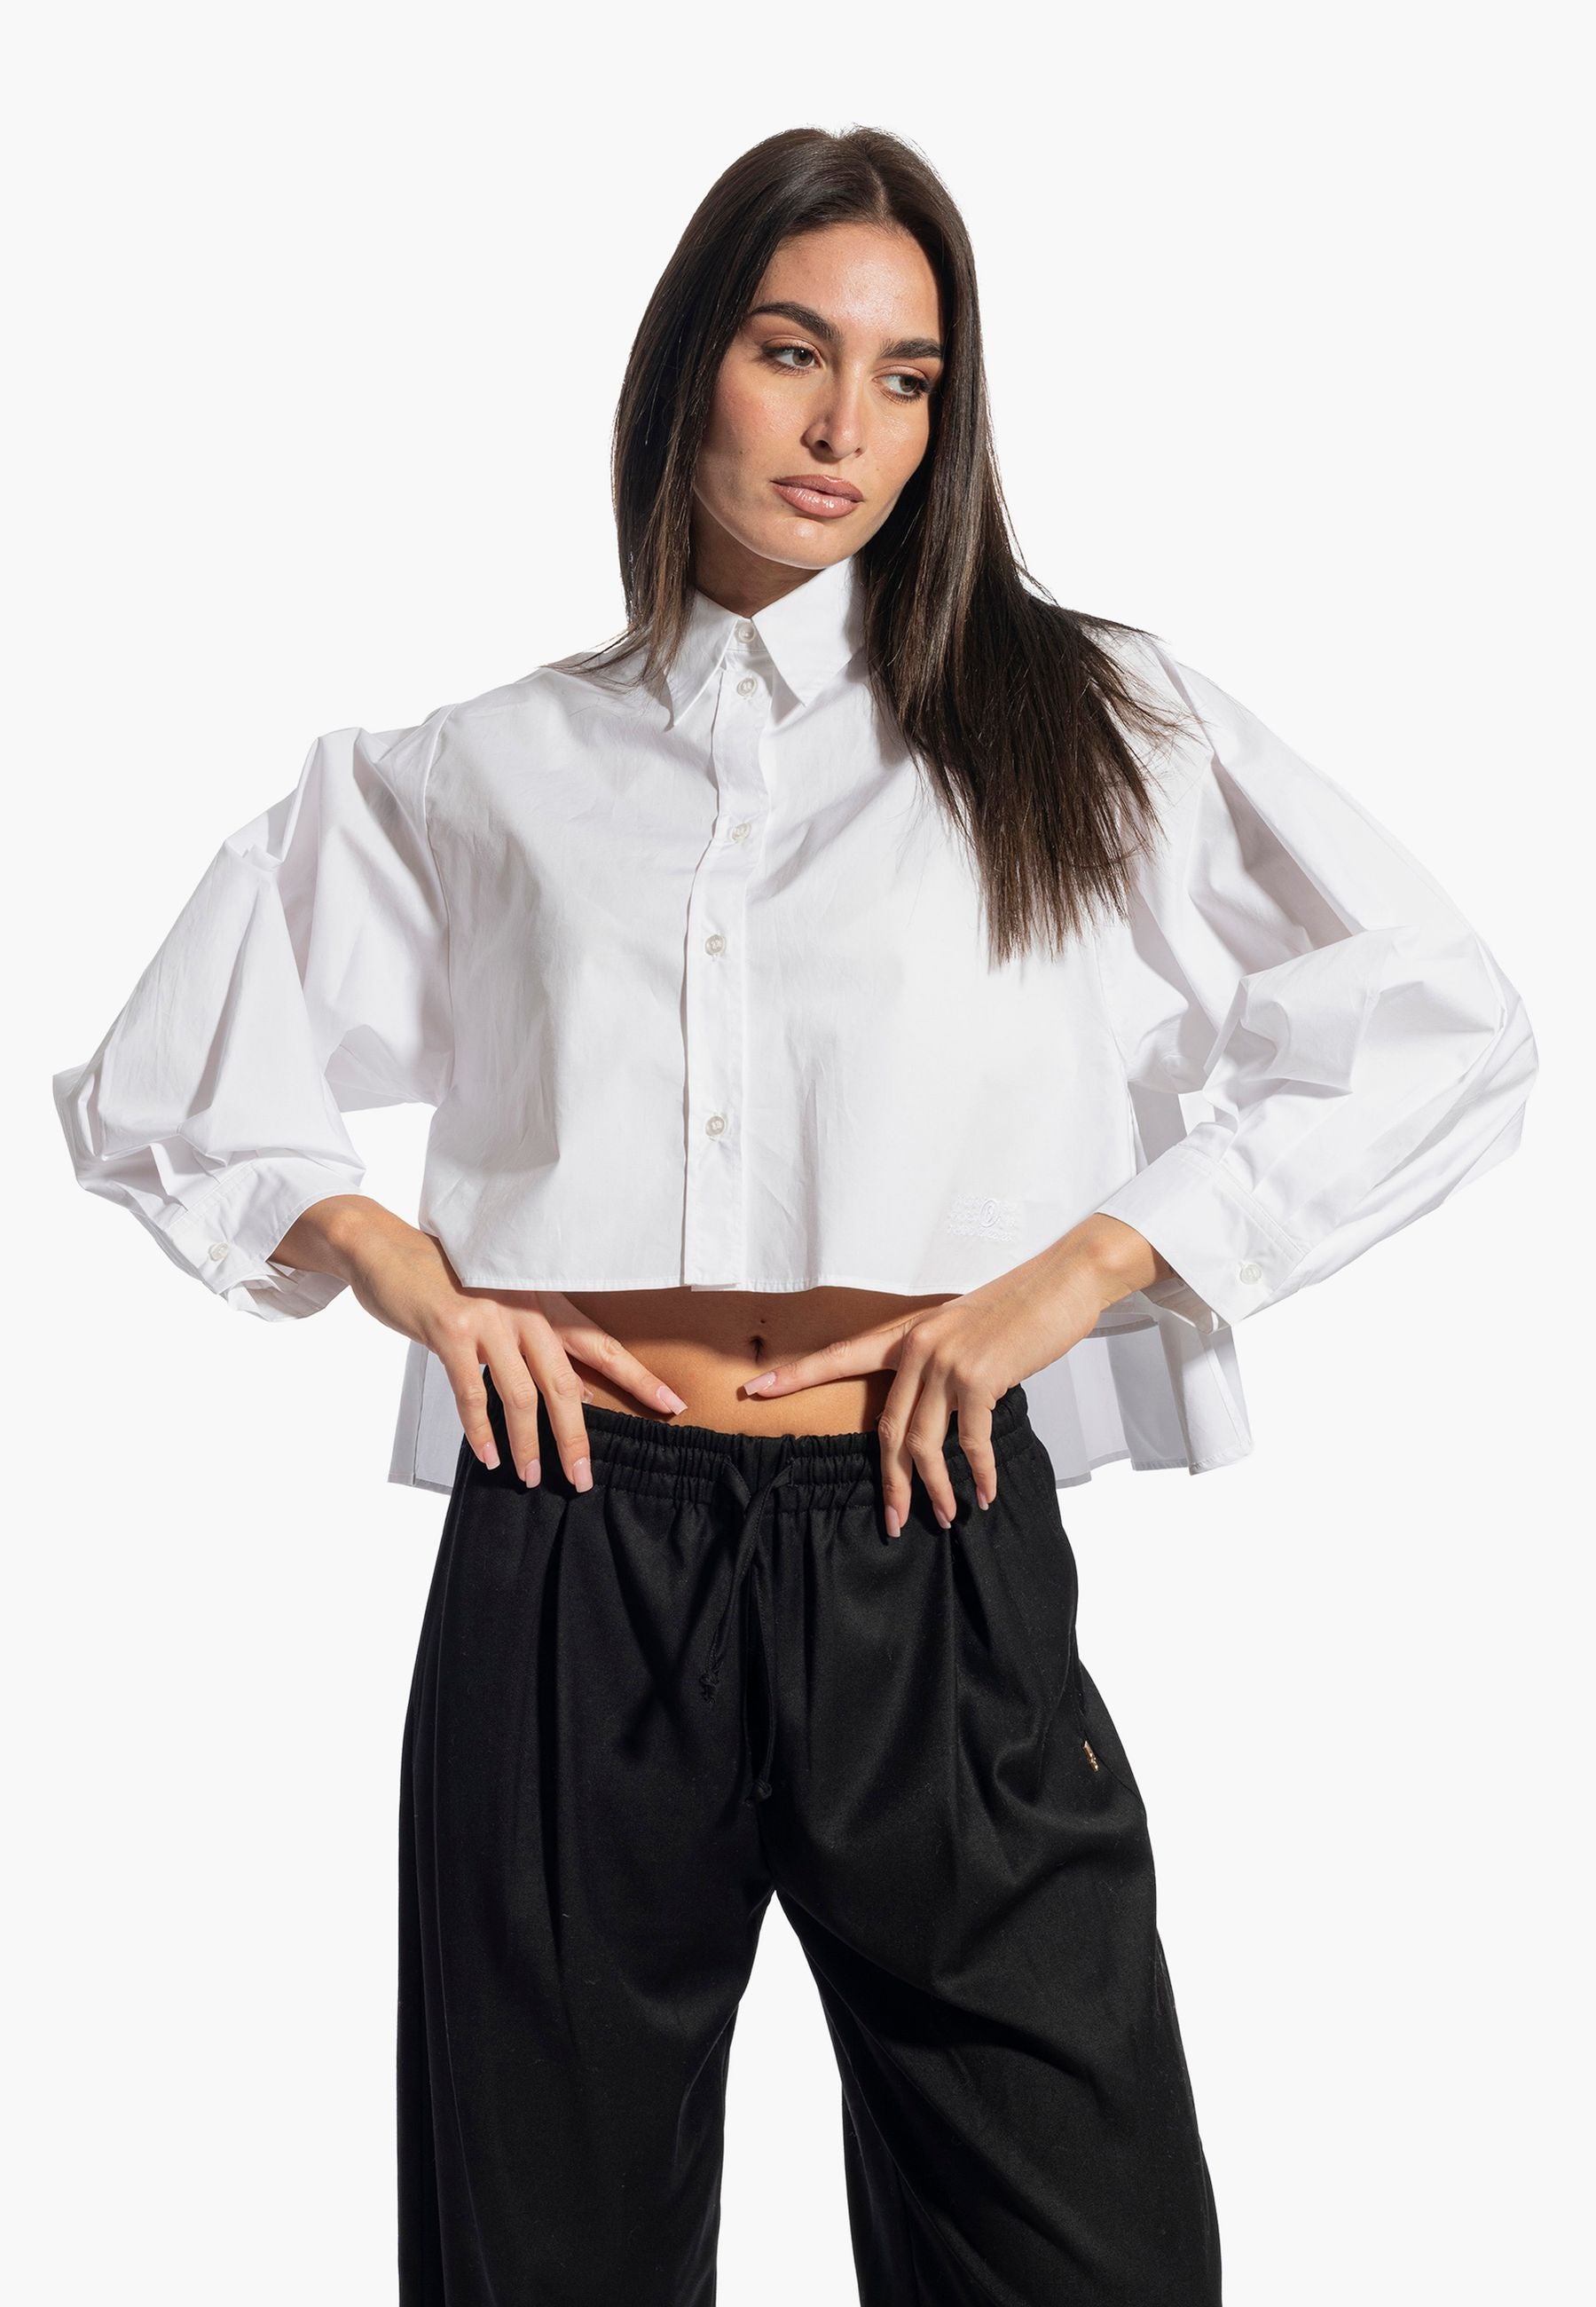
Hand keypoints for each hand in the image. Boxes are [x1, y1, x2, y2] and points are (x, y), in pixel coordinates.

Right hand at [271, 1196, 688, 1489]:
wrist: (387, 1247)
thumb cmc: (449, 1280)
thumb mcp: (504, 1307)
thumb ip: (540, 1346)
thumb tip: (582, 1397)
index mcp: (543, 1302)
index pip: (601, 1345)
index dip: (638, 1377)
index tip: (672, 1405)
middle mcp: (525, 1309)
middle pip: (566, 1383)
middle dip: (577, 1437)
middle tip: (583, 1479)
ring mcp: (488, 1319)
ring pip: (521, 1395)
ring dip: (528, 1444)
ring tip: (532, 1477)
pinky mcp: (451, 1330)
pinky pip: (472, 1392)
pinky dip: (481, 1430)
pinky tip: (488, 1456)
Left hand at [740, 1216, 1172, 1535]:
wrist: (1062, 1281)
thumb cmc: (1016, 1308)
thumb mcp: (962, 1328)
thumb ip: (936, 1362)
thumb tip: (935, 1406)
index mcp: (907, 1333)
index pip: (841, 1356)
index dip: (797, 1374)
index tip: (756, 1389)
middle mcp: (918, 1347)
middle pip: (888, 1429)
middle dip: (890, 1482)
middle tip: (892, 1520)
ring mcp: (947, 1363)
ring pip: (924, 1443)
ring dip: (933, 1488)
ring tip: (945, 1517)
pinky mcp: (980, 1378)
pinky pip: (970, 1441)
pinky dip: (978, 1474)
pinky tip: (984, 1493)